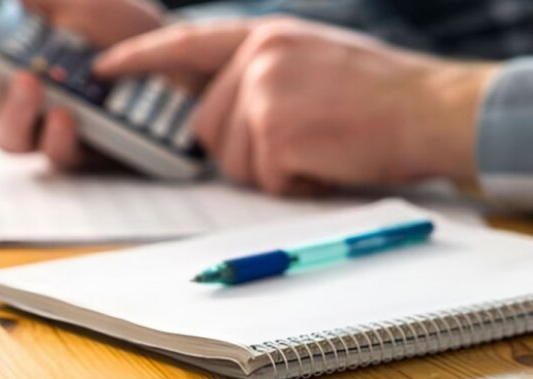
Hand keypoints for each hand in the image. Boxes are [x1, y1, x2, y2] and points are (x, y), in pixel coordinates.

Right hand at [0, 0, 162, 169]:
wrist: (179, 58)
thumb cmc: (121, 26)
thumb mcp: (75, 0)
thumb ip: (34, 3)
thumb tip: (4, 3)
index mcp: (12, 60)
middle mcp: (25, 99)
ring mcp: (50, 128)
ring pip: (9, 141)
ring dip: (13, 116)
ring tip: (32, 85)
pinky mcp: (84, 152)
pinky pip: (56, 157)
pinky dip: (55, 138)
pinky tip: (66, 116)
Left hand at [95, 17, 499, 193]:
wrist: (432, 109)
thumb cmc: (379, 94)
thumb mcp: (311, 59)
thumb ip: (259, 74)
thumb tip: (216, 112)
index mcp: (265, 36)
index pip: (186, 43)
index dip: (140, 57)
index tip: (104, 68)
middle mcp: (258, 58)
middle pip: (206, 125)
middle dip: (243, 148)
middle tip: (299, 139)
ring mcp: (264, 93)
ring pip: (231, 158)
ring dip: (272, 169)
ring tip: (321, 146)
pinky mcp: (275, 131)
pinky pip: (263, 178)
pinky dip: (295, 183)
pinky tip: (327, 161)